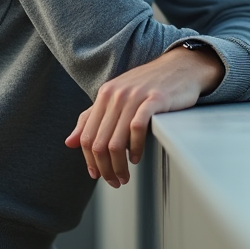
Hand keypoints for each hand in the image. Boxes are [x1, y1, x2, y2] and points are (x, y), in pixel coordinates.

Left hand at [64, 46, 223, 187]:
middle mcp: (116, 95)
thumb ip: (91, 118)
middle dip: (104, 168)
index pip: (87, 136)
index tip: (96, 175)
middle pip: (99, 143)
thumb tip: (69, 142)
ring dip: (118, 166)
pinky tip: (136, 158)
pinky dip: (135, 149)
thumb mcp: (116, 97)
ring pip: (116, 142)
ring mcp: (134, 97)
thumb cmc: (149, 85)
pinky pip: (136, 129)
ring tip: (124, 176)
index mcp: (104, 95)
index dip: (88, 160)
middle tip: (114, 181)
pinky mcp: (154, 100)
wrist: (180, 67)